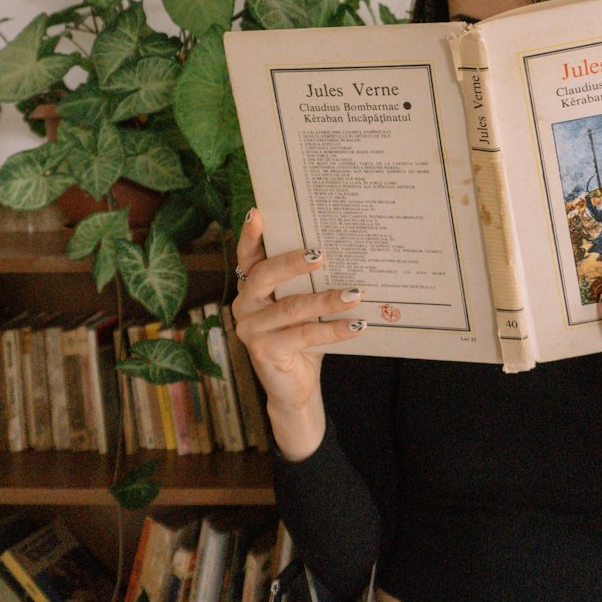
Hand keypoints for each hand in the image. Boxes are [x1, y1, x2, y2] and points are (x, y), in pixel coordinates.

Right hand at [231, 208, 367, 423]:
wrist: (296, 388)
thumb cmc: (302, 338)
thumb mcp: (303, 306)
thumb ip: (308, 284)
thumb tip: (343, 253)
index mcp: (250, 287)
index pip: (247, 257)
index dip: (249, 235)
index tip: (258, 213)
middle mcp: (244, 305)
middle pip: (264, 275)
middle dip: (294, 262)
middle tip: (322, 254)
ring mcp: (250, 329)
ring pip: (290, 307)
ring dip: (326, 300)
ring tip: (356, 293)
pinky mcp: (263, 352)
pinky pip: (304, 335)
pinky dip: (333, 329)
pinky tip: (357, 324)